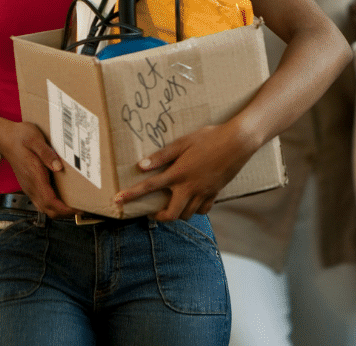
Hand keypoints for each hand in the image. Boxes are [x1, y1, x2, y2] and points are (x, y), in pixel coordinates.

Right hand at [0, 120, 78, 218]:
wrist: (4, 138)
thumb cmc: (19, 137)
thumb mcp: (34, 139)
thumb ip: (46, 153)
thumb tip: (58, 166)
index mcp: (34, 176)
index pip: (50, 201)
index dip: (65, 209)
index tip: (78, 208)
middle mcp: (30, 185)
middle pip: (49, 210)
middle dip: (65, 213)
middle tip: (82, 207)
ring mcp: (29, 187)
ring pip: (45, 208)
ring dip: (59, 210)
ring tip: (74, 204)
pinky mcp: (29, 185)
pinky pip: (41, 201)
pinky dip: (53, 204)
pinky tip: (62, 197)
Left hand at [115, 122, 256, 221]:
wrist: (238, 143)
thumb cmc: (209, 138)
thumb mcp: (182, 142)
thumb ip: (162, 156)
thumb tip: (141, 166)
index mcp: (178, 173)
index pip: (150, 187)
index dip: (132, 195)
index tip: (118, 201)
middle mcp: (190, 187)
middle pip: (171, 214)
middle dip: (159, 217)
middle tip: (152, 212)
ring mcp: (204, 192)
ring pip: (187, 214)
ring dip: (176, 213)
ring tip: (170, 204)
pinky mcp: (215, 193)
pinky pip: (203, 210)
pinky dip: (195, 210)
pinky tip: (191, 201)